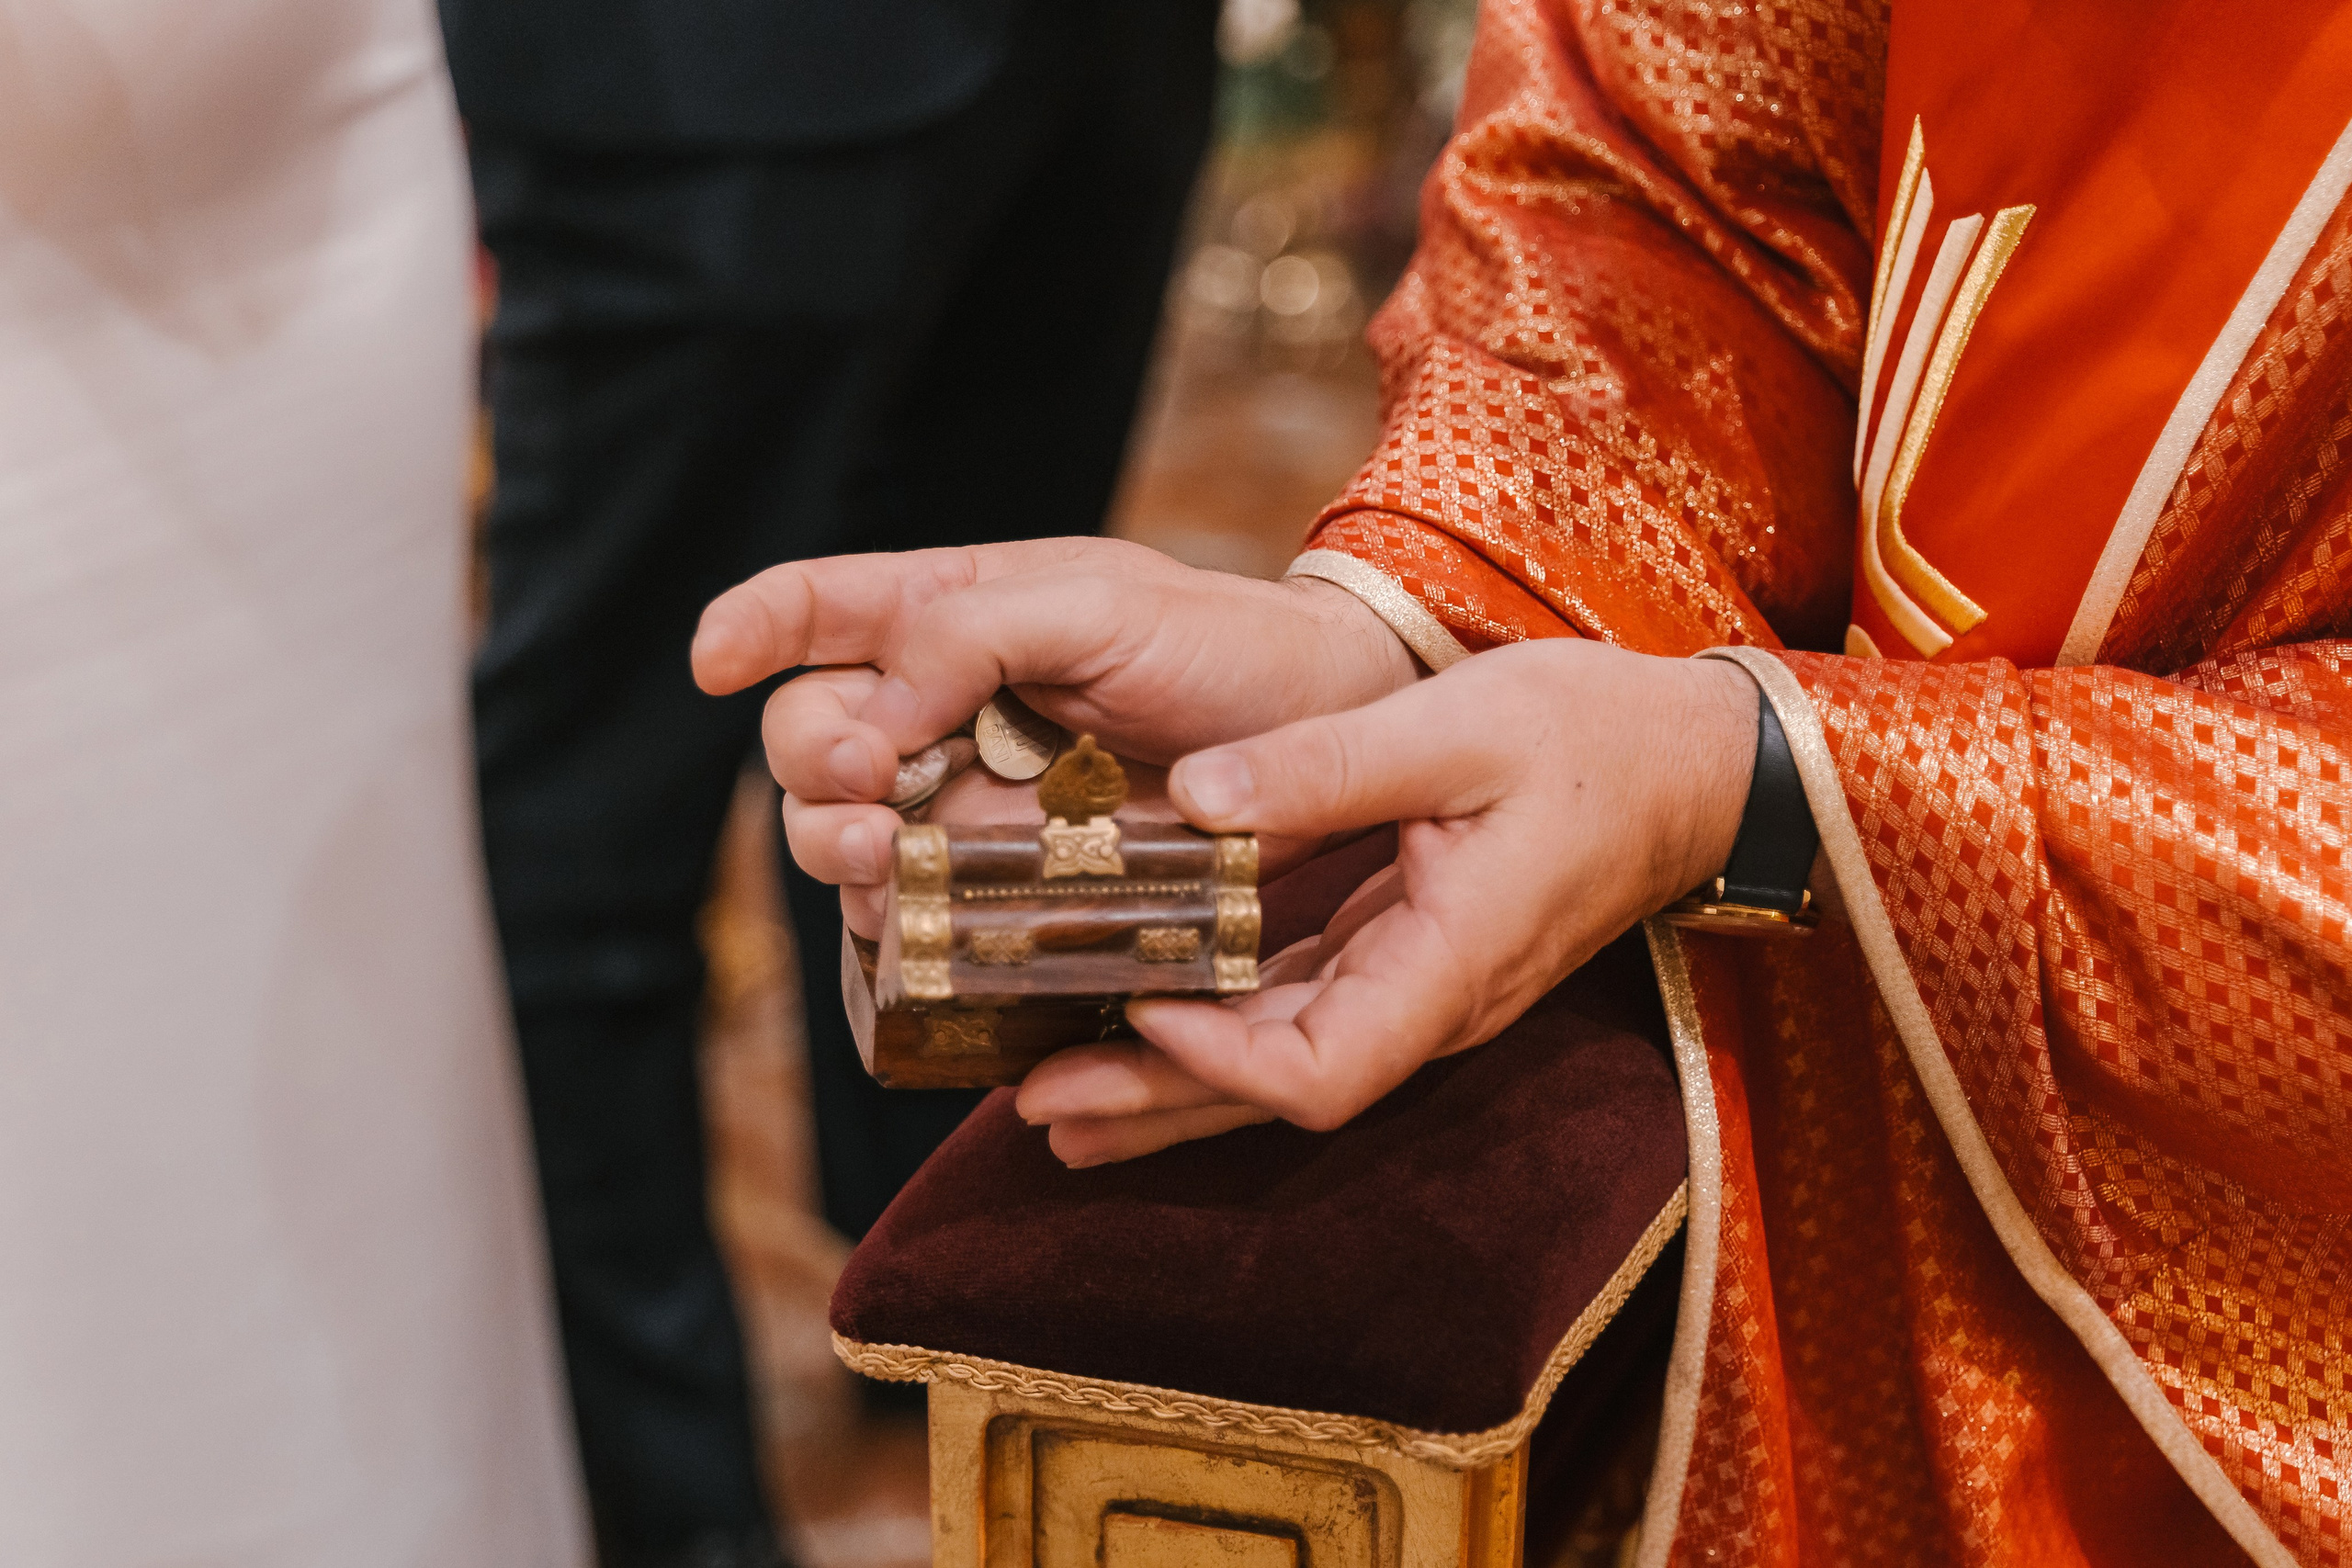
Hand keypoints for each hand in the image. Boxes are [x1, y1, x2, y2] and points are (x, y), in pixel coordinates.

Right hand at [690, 538, 1419, 932]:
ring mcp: (972, 809)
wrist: (1328, 735)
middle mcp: (943, 715)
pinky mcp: (1010, 895)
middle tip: (870, 777)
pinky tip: (914, 925)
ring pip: (847, 839)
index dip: (753, 630)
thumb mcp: (1097, 604)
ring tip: (891, 855)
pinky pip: (919, 922)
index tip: (711, 660)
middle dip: (811, 761)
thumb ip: (970, 632)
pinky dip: (896, 929)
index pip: (818, 611)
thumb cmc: (1220, 645)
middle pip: (810, 741)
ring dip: (838, 848)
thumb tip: (872, 711)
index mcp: (953, 618)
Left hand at [1014, 640, 1758, 1164]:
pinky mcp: (1411, 962)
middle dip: (1156, 1097)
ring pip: (1282, 1062)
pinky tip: (1145, 1023)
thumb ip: (1327, 765)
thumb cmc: (1594, 739)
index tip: (1137, 1009)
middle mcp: (1433, 1004)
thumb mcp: (1458, 726)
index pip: (1325, 1072)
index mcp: (1451, 963)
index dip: (1220, 1061)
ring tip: (1052, 1098)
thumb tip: (1192, 795)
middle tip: (1032, 1102)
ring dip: (1172, 1081)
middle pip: (1279, 1089)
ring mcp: (1422, 992)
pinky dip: (1218, 1028)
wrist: (1692, 765)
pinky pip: (1301, 1016)